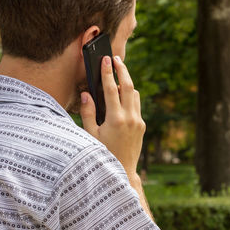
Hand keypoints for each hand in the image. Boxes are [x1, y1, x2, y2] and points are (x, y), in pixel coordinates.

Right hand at [80, 56, 145, 176]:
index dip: (107, 72)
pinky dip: (130, 97)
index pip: (111, 89)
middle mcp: (130, 118)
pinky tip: (121, 97)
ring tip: (117, 77)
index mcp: (115, 119)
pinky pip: (137, 105)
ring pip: (135, 94)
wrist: (123, 171)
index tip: (105, 59)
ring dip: (126, 83)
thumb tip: (86, 94)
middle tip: (116, 58)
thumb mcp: (91, 135)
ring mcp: (138, 121)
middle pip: (128, 86)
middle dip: (122, 70)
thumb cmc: (103, 154)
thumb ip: (88, 113)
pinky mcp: (142, 125)